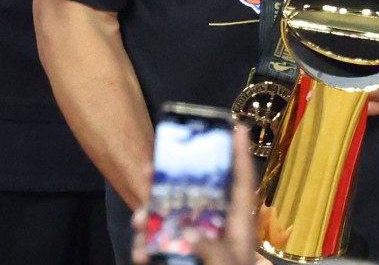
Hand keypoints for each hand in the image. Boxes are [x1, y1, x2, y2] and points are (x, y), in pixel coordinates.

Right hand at [132, 127, 257, 264]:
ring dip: (151, 215)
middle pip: (197, 192)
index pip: (241, 183)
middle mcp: (217, 227)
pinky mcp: (182, 254)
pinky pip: (161, 243)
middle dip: (172, 178)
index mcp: (238, 225)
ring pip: (172, 217)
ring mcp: (198, 240)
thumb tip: (190, 232)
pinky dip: (147, 246)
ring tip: (137, 220)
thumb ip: (215, 249)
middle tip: (150, 168)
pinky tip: (140, 253)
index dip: (240, 155)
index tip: (237, 127)